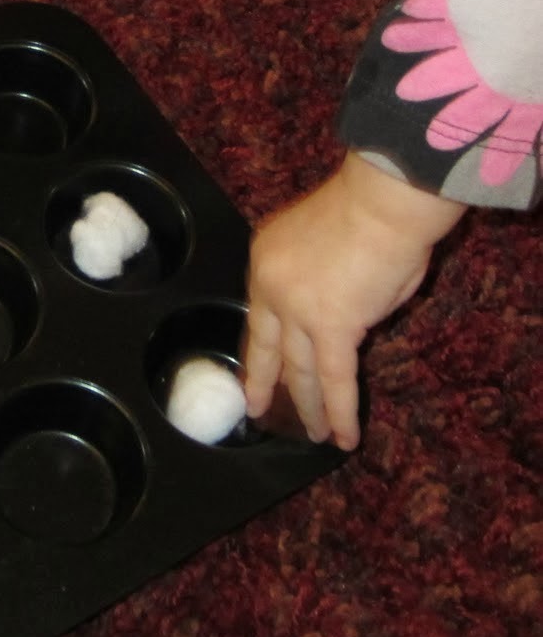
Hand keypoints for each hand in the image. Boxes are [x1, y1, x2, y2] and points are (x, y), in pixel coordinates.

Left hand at [242, 152, 463, 448]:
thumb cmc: (366, 210)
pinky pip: (335, 379)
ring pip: (299, 369)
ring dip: (306, 405)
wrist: (380, 200)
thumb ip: (319, 281)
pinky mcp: (331, 327)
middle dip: (263, 380)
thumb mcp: (320, 242)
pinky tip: (342, 436)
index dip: (260, 342)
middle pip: (266, 344)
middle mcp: (272, 285)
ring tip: (310, 432)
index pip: (259, 311)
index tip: (257, 361)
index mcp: (266, 257)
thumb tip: (341, 313)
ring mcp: (297, 309)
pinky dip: (339, 411)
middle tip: (257, 408)